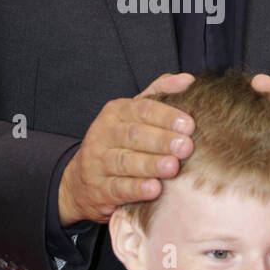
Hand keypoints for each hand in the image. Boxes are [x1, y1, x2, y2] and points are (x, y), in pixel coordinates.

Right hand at [58, 72, 195, 225]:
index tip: (189, 125)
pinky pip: (116, 188)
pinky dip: (136, 189)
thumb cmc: (119, 143)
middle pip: (133, 135)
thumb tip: (188, 80)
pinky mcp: (96, 188)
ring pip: (124, 161)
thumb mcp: (134, 115)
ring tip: (172, 167)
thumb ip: (159, 94)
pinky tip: (154, 189)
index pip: (142, 109)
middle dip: (161, 140)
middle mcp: (103, 133)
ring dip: (150, 164)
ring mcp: (96, 161)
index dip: (166, 116)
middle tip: (185, 147)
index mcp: (115, 112)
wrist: (81, 181)